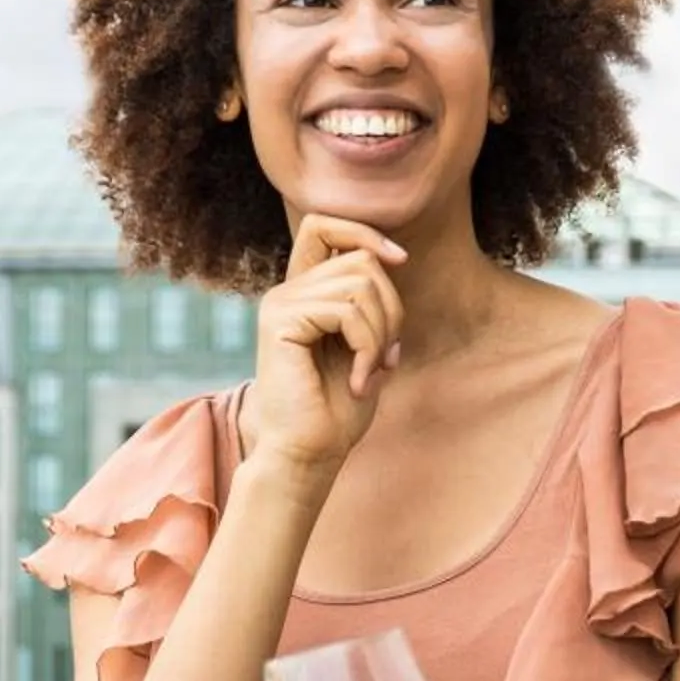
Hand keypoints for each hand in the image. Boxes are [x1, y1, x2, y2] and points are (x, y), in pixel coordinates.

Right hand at [251, 213, 408, 471]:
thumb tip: (392, 260)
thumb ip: (373, 305)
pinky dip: (367, 347)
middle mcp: (287, 291)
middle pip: (359, 258)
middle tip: (384, 354)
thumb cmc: (337, 410)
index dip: (364, 231)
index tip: (399, 260)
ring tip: (370, 371)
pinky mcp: (280, 321)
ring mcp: (280, 303)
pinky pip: (346, 310)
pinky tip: (358, 382)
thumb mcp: (367, 347)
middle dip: (391, 306)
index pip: (324, 225)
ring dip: (381, 333)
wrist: (307, 455)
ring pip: (359, 284)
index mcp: (304, 292)